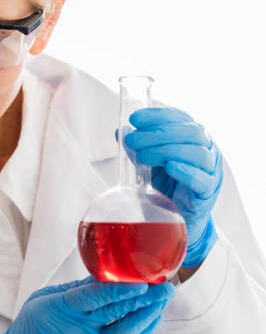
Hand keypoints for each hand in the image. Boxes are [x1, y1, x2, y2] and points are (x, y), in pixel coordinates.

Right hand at [0, 277, 174, 333]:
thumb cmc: (30, 329)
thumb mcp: (43, 299)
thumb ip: (75, 289)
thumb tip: (105, 275)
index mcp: (60, 310)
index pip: (93, 298)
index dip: (119, 290)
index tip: (140, 281)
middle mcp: (77, 330)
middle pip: (116, 313)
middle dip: (144, 298)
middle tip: (164, 286)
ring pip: (126, 331)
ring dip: (148, 315)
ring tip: (162, 300)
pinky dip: (142, 333)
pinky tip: (152, 319)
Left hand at [123, 107, 222, 266]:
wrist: (179, 218)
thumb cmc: (167, 186)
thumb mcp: (149, 164)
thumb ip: (138, 148)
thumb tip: (121, 131)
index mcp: (193, 138)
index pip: (180, 118)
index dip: (158, 115)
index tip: (135, 118)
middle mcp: (206, 150)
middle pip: (190, 132)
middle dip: (158, 133)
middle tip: (133, 140)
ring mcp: (211, 171)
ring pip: (197, 153)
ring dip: (167, 150)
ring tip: (142, 156)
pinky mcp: (208, 192)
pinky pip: (203, 180)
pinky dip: (187, 171)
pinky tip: (170, 166)